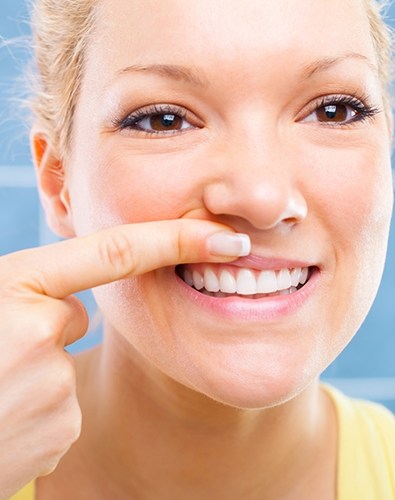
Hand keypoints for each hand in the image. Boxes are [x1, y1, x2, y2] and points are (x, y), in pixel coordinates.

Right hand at [0, 220, 248, 497]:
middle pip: (72, 317)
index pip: (115, 252)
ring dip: (33, 375)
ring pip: (64, 365)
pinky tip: (1, 419)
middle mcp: (38, 331)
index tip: (225, 237)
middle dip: (43, 330)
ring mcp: (52, 385)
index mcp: (12, 285)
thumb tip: (68, 312)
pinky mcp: (62, 428)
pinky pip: (64, 405)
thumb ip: (22, 293)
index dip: (175, 238)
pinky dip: (36, 409)